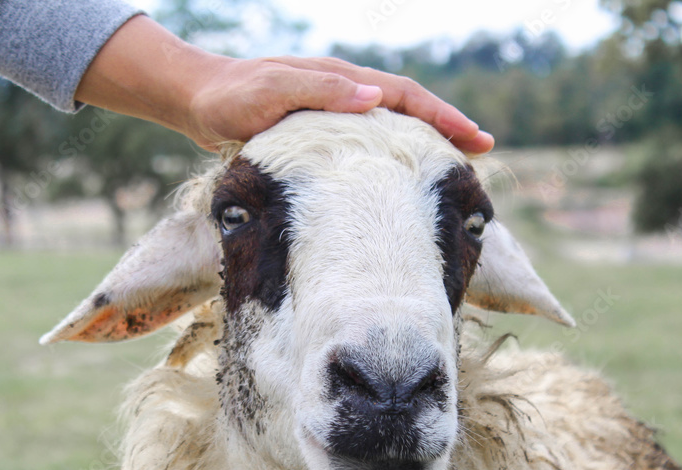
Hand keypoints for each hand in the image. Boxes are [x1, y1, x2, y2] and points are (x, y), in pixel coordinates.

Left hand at [76, 16, 493, 153]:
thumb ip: (319, 92)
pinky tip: (399, 175)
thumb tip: (375, 98)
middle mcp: (344, 93)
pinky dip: (393, 153)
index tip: (477, 139)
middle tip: (483, 152)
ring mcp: (334, 111)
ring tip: (455, 165)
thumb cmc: (230, 98)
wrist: (198, 100)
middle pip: (409, 108)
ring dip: (424, 141)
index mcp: (341, 81)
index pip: (405, 96)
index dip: (443, 117)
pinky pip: (369, 140)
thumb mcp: (270, 92)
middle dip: (447, 127)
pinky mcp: (322, 131)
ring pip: (392, 125)